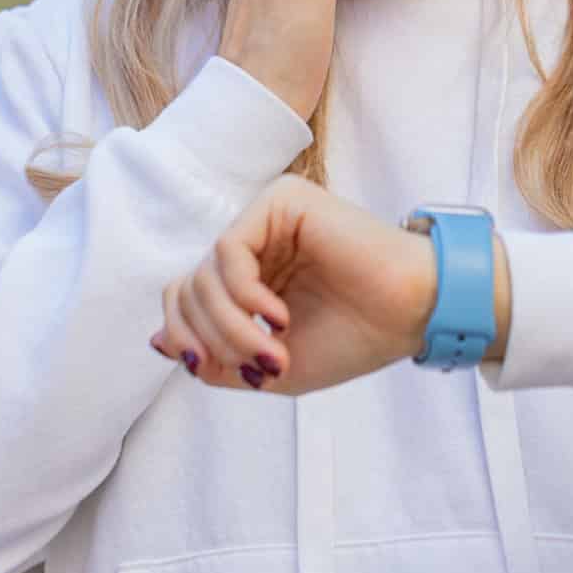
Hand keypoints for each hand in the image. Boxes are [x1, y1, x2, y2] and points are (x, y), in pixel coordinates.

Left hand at [148, 175, 433, 396]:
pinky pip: (229, 250)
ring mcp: (265, 219)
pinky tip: (278, 316)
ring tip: (272, 350)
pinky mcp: (282, 202)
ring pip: (204, 274)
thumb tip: (157, 343)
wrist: (414, 314)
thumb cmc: (354, 339)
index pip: (183, 298)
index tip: (215, 369)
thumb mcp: (269, 369)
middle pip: (186, 288)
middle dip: (210, 338)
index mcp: (249, 277)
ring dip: (231, 326)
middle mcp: (252, 243)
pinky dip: (243, 295)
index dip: (185, 337)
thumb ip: (216, 357)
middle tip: (257, 366)